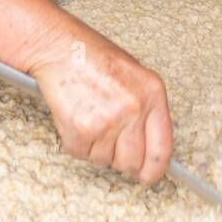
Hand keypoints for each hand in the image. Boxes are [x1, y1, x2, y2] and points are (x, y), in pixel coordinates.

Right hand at [29, 27, 171, 183]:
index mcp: (153, 93)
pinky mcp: (81, 130)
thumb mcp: (133, 76)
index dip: (154, 169)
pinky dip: (77, 142)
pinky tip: (76, 117)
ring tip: (90, 116)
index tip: (147, 175)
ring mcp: (108, 121)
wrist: (59, 46)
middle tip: (108, 139)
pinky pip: (83, 154)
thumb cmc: (92, 57)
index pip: (162, 150)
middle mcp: (134, 109)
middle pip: (133, 162)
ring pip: (105, 160)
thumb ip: (145, 109)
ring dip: (96, 147)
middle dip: (120, 158)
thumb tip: (149, 146)